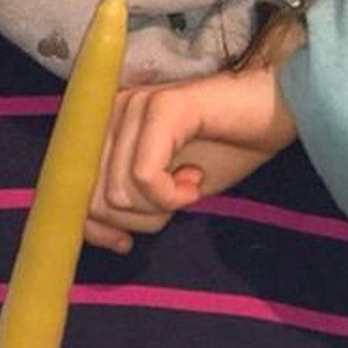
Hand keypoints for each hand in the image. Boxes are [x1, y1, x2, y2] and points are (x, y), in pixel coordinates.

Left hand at [84, 69, 298, 254]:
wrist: (277, 109)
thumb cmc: (226, 148)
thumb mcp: (169, 189)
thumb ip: (130, 204)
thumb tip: (103, 235)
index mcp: (105, 127)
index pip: (70, 190)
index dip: (93, 227)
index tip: (124, 242)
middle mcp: (110, 111)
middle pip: (94, 200)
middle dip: (138, 219)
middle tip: (177, 200)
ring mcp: (134, 105)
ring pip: (120, 194)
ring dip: (162, 206)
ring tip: (190, 182)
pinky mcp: (161, 107)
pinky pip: (146, 177)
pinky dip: (173, 195)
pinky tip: (196, 178)